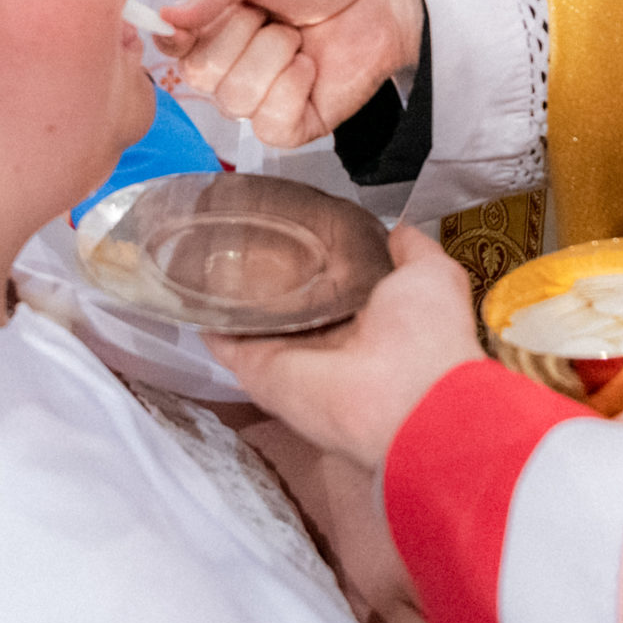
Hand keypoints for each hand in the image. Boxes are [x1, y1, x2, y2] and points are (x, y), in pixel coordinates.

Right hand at [156, 0, 422, 145]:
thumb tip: (168, 17)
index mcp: (209, 24)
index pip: (169, 45)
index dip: (181, 35)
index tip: (201, 17)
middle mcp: (226, 66)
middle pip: (202, 73)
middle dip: (245, 33)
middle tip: (274, 13)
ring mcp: (257, 99)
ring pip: (236, 98)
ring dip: (275, 56)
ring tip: (297, 36)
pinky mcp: (290, 125)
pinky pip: (271, 123)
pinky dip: (294, 88)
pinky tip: (309, 67)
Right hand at [210, 228, 485, 470]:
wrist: (406, 401)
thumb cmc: (425, 336)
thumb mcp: (431, 275)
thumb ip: (412, 250)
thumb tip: (397, 228)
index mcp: (370, 318)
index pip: (335, 284)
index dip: (317, 256)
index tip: (296, 222)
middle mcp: (329, 338)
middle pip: (290, 303)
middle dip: (268, 272)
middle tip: (242, 230)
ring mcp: (291, 357)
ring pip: (253, 321)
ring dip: (231, 293)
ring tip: (206, 250)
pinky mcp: (261, 371)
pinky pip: (227, 343)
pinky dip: (208, 320)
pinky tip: (191, 287)